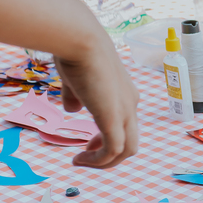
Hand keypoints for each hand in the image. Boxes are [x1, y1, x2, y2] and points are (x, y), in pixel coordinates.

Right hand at [54, 34, 138, 168]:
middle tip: (86, 156)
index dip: (108, 138)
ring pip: (126, 150)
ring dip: (104, 162)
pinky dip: (99, 160)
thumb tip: (71, 109)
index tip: (89, 143)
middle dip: (110, 155)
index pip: (125, 125)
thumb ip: (75, 95)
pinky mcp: (114, 118)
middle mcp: (131, 105)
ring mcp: (126, 112)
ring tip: (81, 162)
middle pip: (130, 142)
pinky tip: (80, 160)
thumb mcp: (75, 79)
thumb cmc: (75, 53)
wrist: (80, 40)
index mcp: (125, 94)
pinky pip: (113, 150)